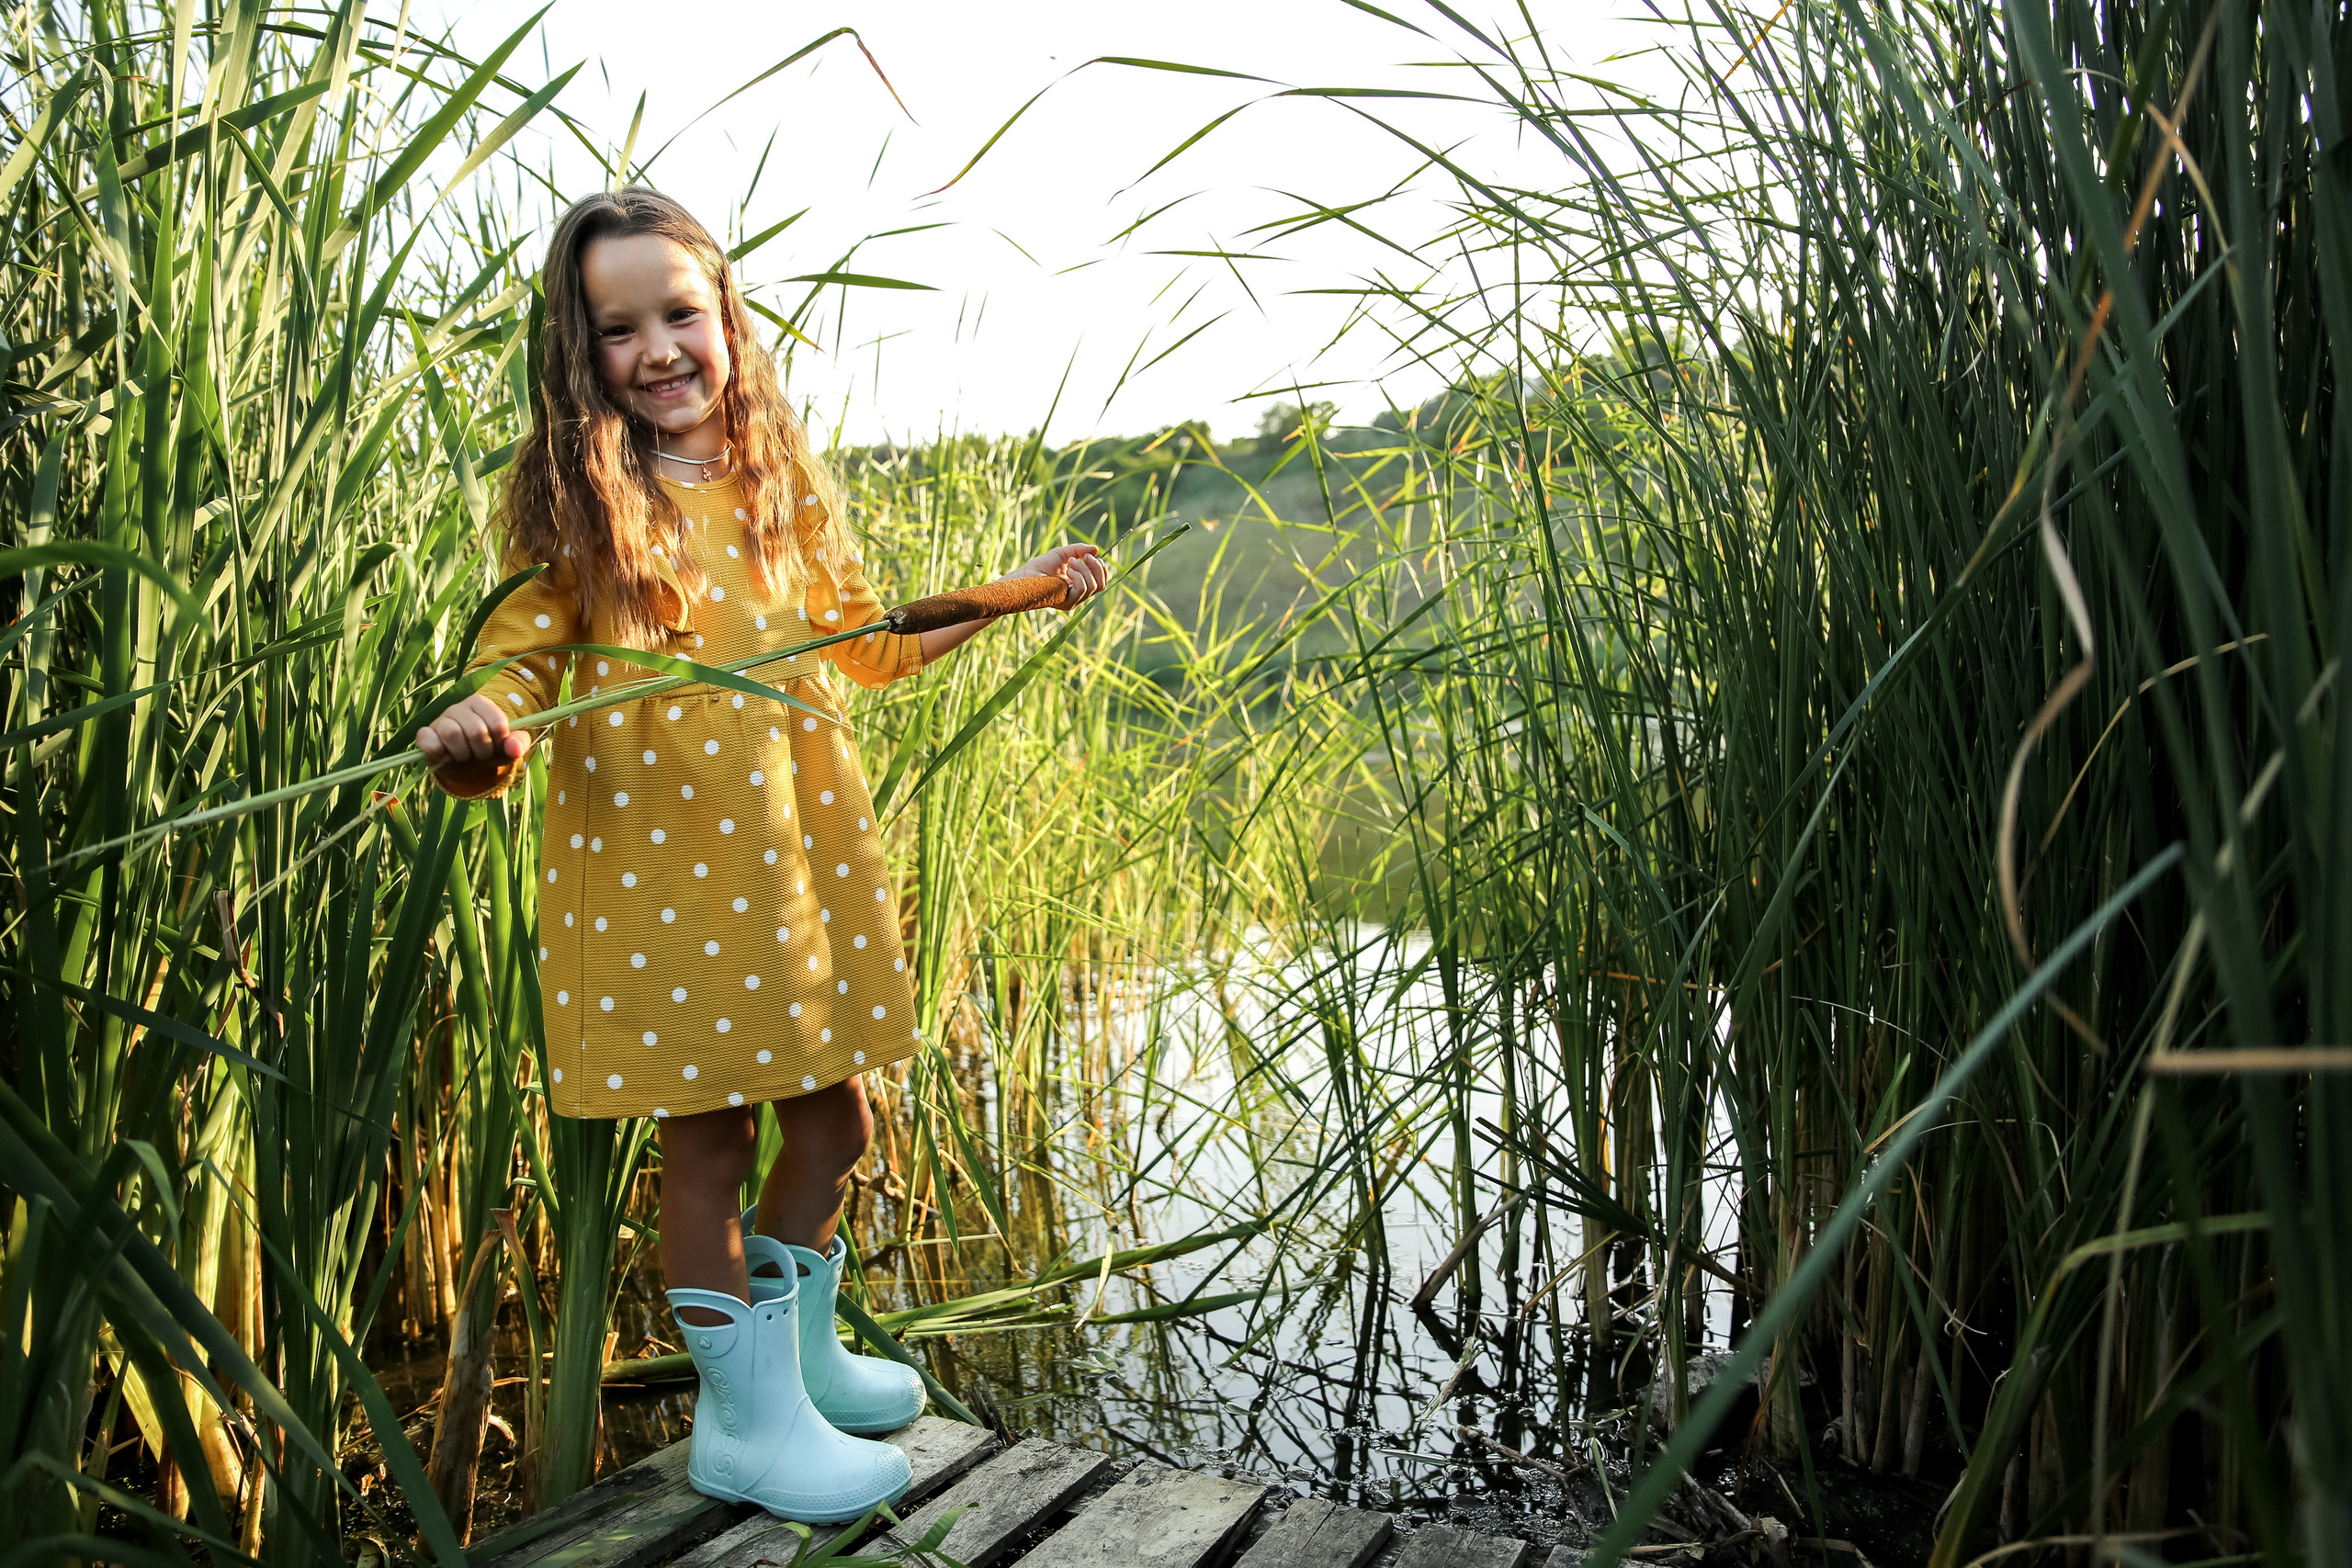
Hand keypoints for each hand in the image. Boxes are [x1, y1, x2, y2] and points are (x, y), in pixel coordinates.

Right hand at [416, 692, 532, 773]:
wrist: (469, 766)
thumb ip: (517, 744)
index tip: (497, 745)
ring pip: (452, 733)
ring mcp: (440, 720)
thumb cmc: (491, 750)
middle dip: (483, 751)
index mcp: (480, 703)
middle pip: (475, 730)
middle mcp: (458, 707)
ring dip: (463, 754)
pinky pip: (427, 739)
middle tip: (481, 754)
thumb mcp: (509, 748)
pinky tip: (446, 757)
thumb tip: (514, 748)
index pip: (496, 722)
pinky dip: (439, 752)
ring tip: (465, 756)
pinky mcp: (425, 735)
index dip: (500, 741)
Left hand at [1009, 542, 1108, 609]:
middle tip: (1084, 556)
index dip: (1101, 568)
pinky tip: (1068, 570)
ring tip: (1070, 561)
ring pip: (1093, 586)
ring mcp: (1074, 600)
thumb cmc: (1041, 565)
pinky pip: (1082, 589)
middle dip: (1096, 567)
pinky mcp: (1068, 603)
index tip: (1091, 555)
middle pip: (1102, 585)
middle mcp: (1079, 594)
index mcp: (1080, 584)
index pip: (1101, 581)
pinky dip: (1078, 576)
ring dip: (1084, 570)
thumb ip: (1079, 550)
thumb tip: (1096, 549)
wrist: (1026, 574)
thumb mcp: (1064, 554)